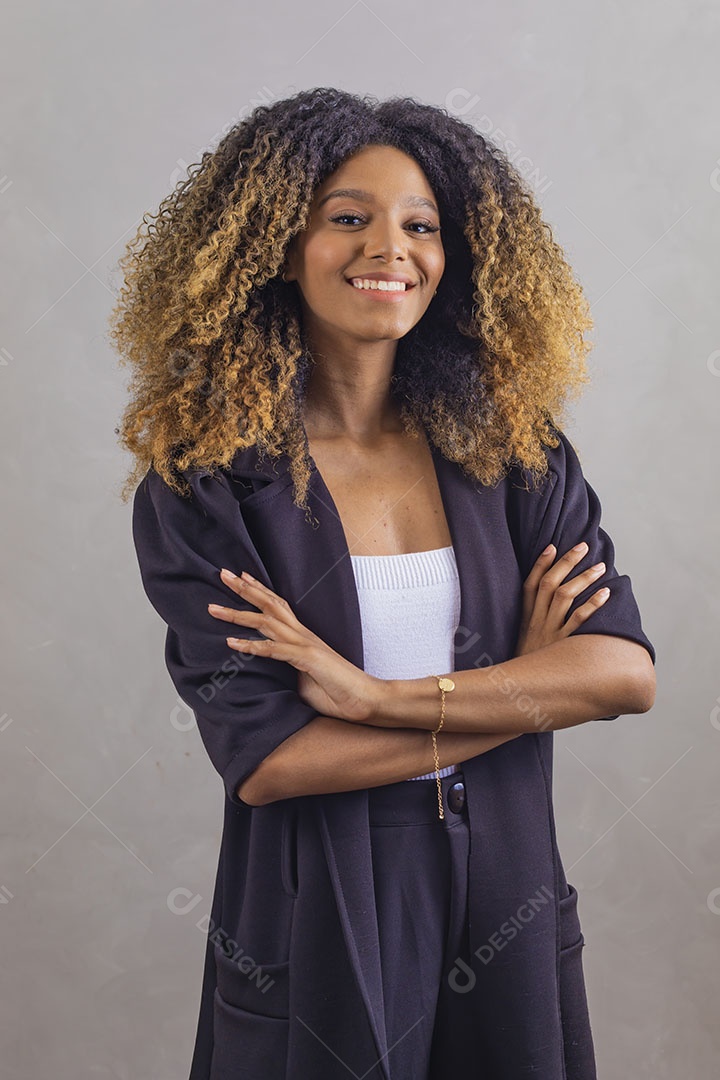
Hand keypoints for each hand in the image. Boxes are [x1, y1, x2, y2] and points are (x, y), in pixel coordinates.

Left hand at [207, 568, 381, 722]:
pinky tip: (231, 642)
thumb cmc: (337, 692)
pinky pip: (274, 649)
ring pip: (266, 622)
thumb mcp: (303, 680)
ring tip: (213, 608)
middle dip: (244, 588)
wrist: (366, 700)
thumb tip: (269, 674)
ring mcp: (305, 644)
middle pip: (269, 604)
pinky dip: (251, 645)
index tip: (240, 577)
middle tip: (221, 573)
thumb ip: (286, 671)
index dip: (259, 590)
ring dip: (238, 614)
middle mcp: (303, 634)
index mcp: (303, 637)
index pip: (278, 606)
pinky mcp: (307, 659)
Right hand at [515, 542, 609, 656]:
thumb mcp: (524, 640)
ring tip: (599, 566)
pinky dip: (592, 606)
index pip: (530, 584)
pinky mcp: (563, 646)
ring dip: (583, 579)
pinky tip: (606, 595)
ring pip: (565, 597)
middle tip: (583, 546)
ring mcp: (550, 632)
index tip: (552, 546)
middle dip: (566, 563)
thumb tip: (549, 602)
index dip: (540, 564)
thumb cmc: (529, 664)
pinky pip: (579, 622)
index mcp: (525, 618)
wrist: (521, 691)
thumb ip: (534, 620)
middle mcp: (536, 621)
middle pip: (549, 585)